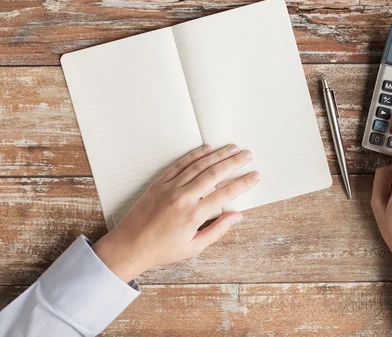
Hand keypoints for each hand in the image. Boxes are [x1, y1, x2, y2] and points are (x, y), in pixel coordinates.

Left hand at [93, 144, 259, 281]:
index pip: (225, 193)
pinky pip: (180, 164)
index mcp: (194, 215)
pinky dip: (195, 155)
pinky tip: (207, 148)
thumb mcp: (194, 247)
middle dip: (234, 162)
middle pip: (214, 173)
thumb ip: (217, 230)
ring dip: (218, 154)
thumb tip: (237, 216)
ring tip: (233, 148)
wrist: (129, 246)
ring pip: (199, 165)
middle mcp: (183, 197)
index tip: (256, 175)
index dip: (243, 183)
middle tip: (248, 154)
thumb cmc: (163, 250)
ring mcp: (170, 188)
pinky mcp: (159, 183)